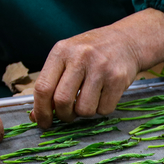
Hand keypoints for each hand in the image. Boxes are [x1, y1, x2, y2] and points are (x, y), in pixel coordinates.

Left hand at [31, 8, 163, 127]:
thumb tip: (37, 116)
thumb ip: (52, 83)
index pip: (43, 87)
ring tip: (88, 102)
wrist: (126, 41)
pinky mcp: (118, 79)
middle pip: (62, 101)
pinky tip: (103, 97)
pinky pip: (104, 109)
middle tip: (67, 116)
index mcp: (61, 52)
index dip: (41, 110)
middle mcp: (80, 58)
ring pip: (84, 109)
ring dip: (84, 113)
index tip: (43, 122)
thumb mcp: (68, 58)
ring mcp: (100, 68)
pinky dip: (102, 110)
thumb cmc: (92, 53)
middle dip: (63, 115)